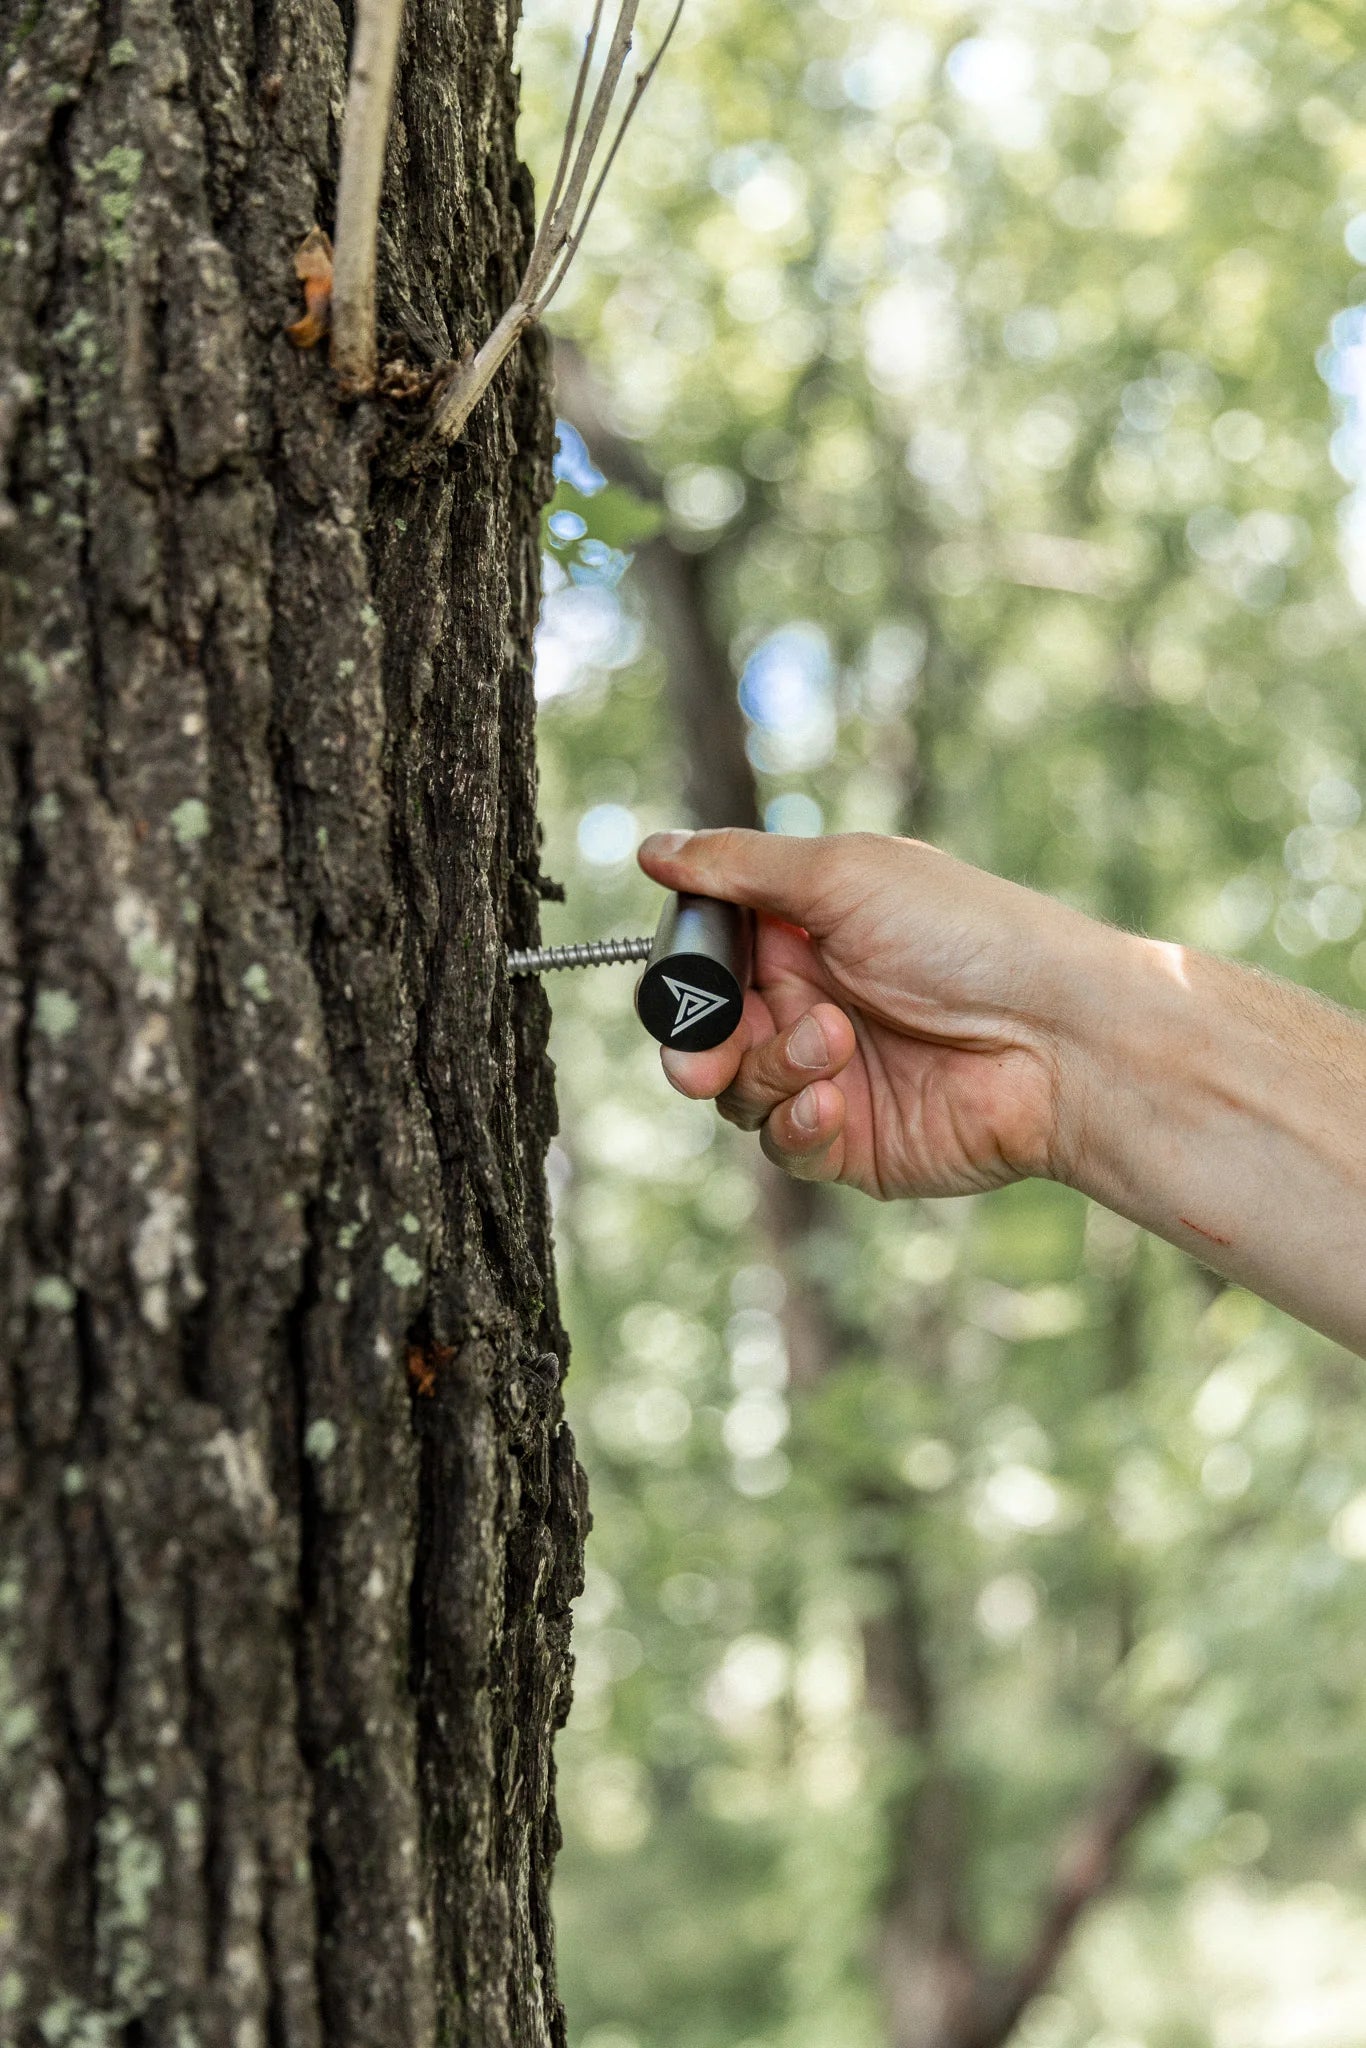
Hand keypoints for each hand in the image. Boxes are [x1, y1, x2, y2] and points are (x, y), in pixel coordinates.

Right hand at [637, 828, 1119, 1199]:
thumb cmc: (969, 936)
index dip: (688, 977)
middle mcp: (811, 1004)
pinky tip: (833, 1102)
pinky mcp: (853, 1143)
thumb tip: (653, 847)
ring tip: (835, 1046)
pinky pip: (783, 1145)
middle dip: (698, 1045)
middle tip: (704, 1056)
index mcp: (805, 935)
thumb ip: (741, 867)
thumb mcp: (845, 875)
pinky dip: (795, 1124)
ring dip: (771, 1069)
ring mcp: (830, 1077)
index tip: (686, 981)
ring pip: (738, 1091)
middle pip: (706, 1036)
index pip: (709, 961)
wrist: (1059, 1036)